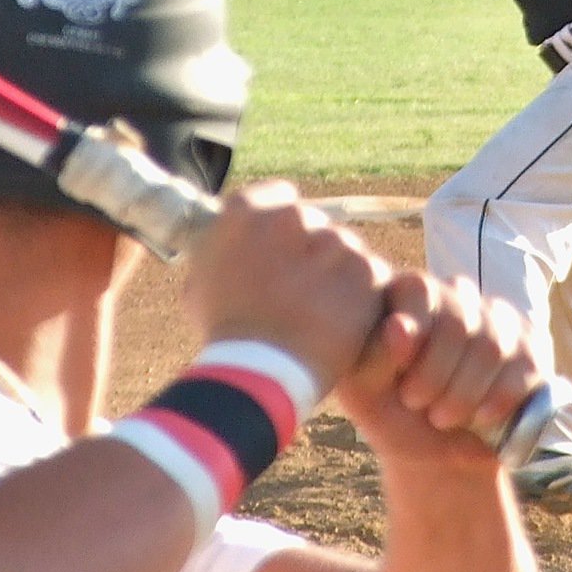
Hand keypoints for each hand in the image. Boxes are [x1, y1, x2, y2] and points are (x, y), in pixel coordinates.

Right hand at [181, 181, 390, 395]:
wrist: (259, 374)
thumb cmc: (224, 334)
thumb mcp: (201, 282)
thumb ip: (223, 250)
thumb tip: (233, 240)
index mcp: (248, 213)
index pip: (279, 197)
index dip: (283, 228)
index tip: (283, 251)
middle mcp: (292, 218)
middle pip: (314, 224)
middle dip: (311, 252)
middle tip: (299, 292)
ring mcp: (332, 242)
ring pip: (343, 249)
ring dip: (337, 274)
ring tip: (318, 313)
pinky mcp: (364, 271)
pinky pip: (370, 274)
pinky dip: (362, 296)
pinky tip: (340, 322)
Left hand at [337, 272, 540, 465]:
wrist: (437, 451)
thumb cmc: (392, 409)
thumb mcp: (369, 389)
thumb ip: (375, 355)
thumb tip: (398, 326)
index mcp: (412, 293)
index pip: (419, 289)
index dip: (412, 337)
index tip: (400, 383)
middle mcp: (458, 295)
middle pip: (457, 321)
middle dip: (434, 375)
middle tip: (415, 403)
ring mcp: (499, 318)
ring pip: (490, 347)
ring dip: (463, 394)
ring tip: (441, 417)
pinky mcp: (531, 346)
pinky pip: (523, 368)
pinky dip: (497, 402)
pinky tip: (479, 419)